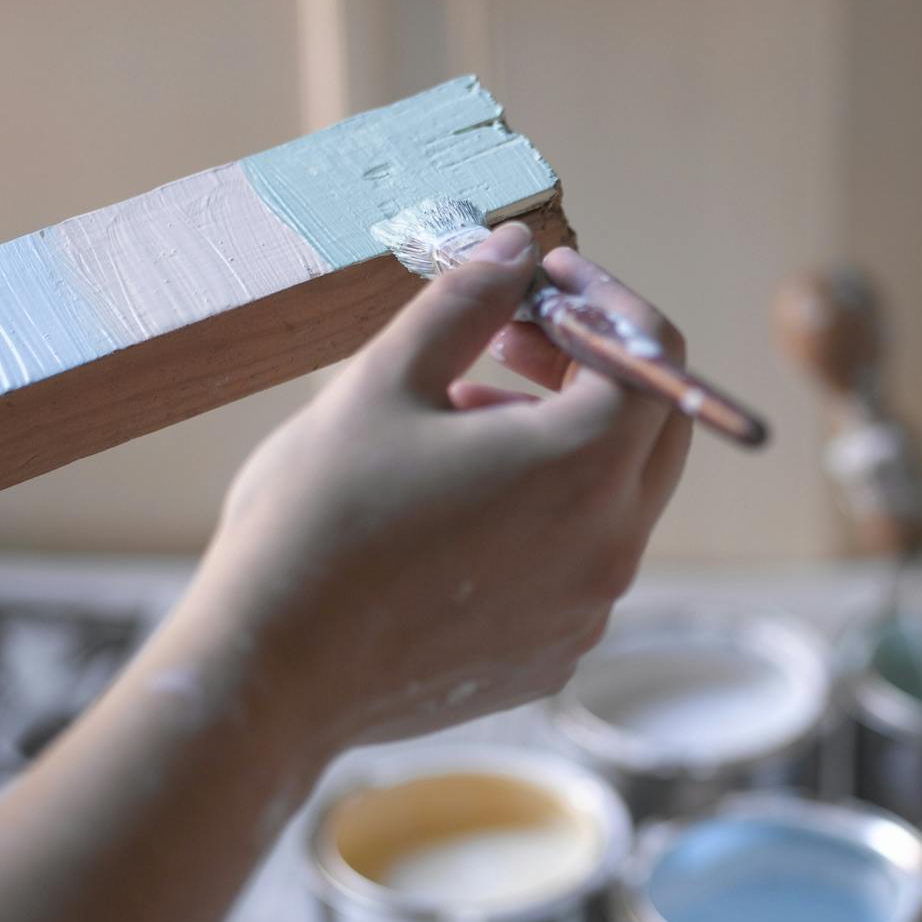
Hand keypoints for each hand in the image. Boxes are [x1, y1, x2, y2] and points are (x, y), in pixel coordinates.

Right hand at [169, 223, 690, 762]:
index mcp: (582, 469)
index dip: (607, 299)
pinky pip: (579, 560)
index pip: (654, 357)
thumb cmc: (316, 521)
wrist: (267, 673)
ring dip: (561, 437)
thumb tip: (517, 248)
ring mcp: (587, 612)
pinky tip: (456, 503)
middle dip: (595, 363)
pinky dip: (544, 512)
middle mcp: (610, 548)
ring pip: (613, 495)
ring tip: (460, 414)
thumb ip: (467, 302)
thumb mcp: (384, 382)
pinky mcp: (554, 654)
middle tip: (512, 333)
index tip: (547, 277)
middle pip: (654, 427)